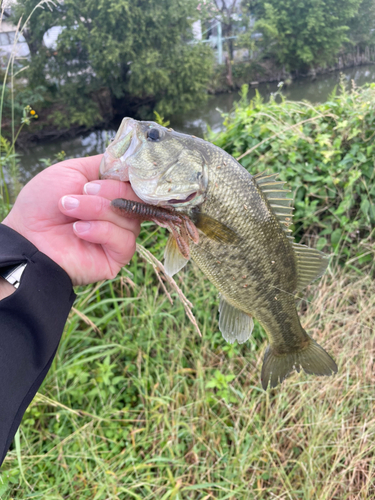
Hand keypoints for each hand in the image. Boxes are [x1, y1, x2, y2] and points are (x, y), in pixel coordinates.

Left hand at [2, 155, 140, 285]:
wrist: (28, 236)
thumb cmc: (44, 204)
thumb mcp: (72, 170)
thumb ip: (104, 164)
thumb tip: (129, 164)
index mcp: (112, 192)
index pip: (135, 181)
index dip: (125, 176)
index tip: (104, 175)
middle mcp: (120, 212)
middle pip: (135, 197)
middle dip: (107, 191)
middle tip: (81, 192)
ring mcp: (120, 235)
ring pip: (130, 217)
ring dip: (97, 210)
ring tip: (70, 212)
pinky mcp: (118, 256)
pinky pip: (125, 241)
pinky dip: (101, 231)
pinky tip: (79, 230)